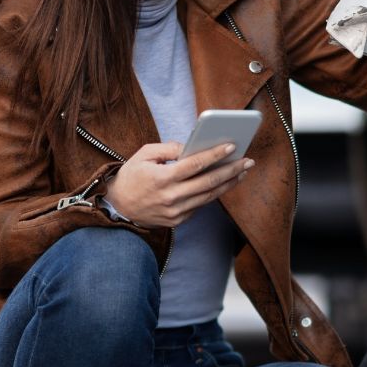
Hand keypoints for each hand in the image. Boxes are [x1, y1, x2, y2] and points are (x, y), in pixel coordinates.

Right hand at [102, 141, 253, 228]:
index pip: (194, 164)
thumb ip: (169, 149)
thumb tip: (192, 147)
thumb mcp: (144, 155)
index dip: (214, 155)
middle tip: (248, 161)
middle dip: (231, 170)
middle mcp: (171, 197)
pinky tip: (223, 183)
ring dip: (228, 183)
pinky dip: (213, 193)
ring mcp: (176, 212)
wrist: (118, 207)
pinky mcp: (178, 220)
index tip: (231, 146)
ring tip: (241, 172)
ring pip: (209, 196)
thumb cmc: (131, 176)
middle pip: (208, 182)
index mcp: (162, 178)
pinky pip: (200, 205)